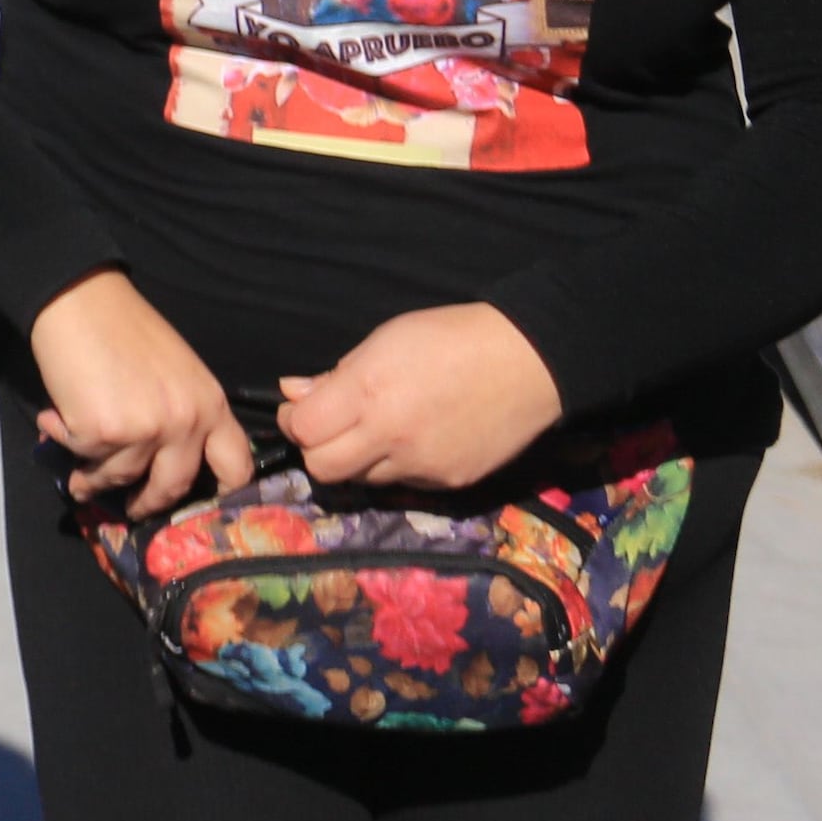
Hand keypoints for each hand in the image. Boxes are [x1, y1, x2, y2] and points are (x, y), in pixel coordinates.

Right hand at [27, 271, 257, 520]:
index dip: (221, 494)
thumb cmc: (125, 328)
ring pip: (119, 476)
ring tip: (78, 473)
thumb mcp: (178, 371)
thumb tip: (167, 461)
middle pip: (171, 486)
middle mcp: (186, 422)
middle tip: (132, 506)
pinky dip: (65, 441)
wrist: (79, 299)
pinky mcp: (103, 433)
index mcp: (211, 405)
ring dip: (94, 477)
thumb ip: (184, 413)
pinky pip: (83, 456)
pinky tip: (55, 421)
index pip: (235, 468)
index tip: (201, 506)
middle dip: (146, 502)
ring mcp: (145, 430)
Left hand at [278, 304, 562, 490]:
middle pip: (323, 468)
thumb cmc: (450, 337)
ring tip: (377, 430)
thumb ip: (336, 375)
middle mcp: (390, 436)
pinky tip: (414, 439)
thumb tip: (294, 394)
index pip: (304, 430)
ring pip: (362, 480)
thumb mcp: (384, 340)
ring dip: (357, 460)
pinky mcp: (449, 483)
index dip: (295, 421)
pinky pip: (403, 483)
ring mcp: (421, 464)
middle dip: (316, 449)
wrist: (528, 361)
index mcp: (368, 392)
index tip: (302, 409)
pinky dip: (396, 465)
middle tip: (329, 428)